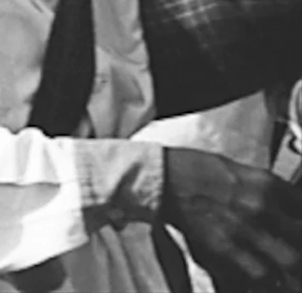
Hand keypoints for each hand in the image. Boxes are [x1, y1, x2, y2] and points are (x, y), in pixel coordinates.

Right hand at [162, 147, 301, 292]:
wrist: (162, 177)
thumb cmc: (195, 171)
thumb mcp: (241, 171)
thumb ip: (270, 190)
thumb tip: (291, 206)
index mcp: (267, 183)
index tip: (298, 226)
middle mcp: (262, 205)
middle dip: (301, 246)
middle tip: (295, 248)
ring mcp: (246, 228)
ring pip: (291, 260)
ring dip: (293, 266)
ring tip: (290, 270)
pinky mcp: (226, 247)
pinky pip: (261, 273)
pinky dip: (270, 279)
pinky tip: (270, 278)